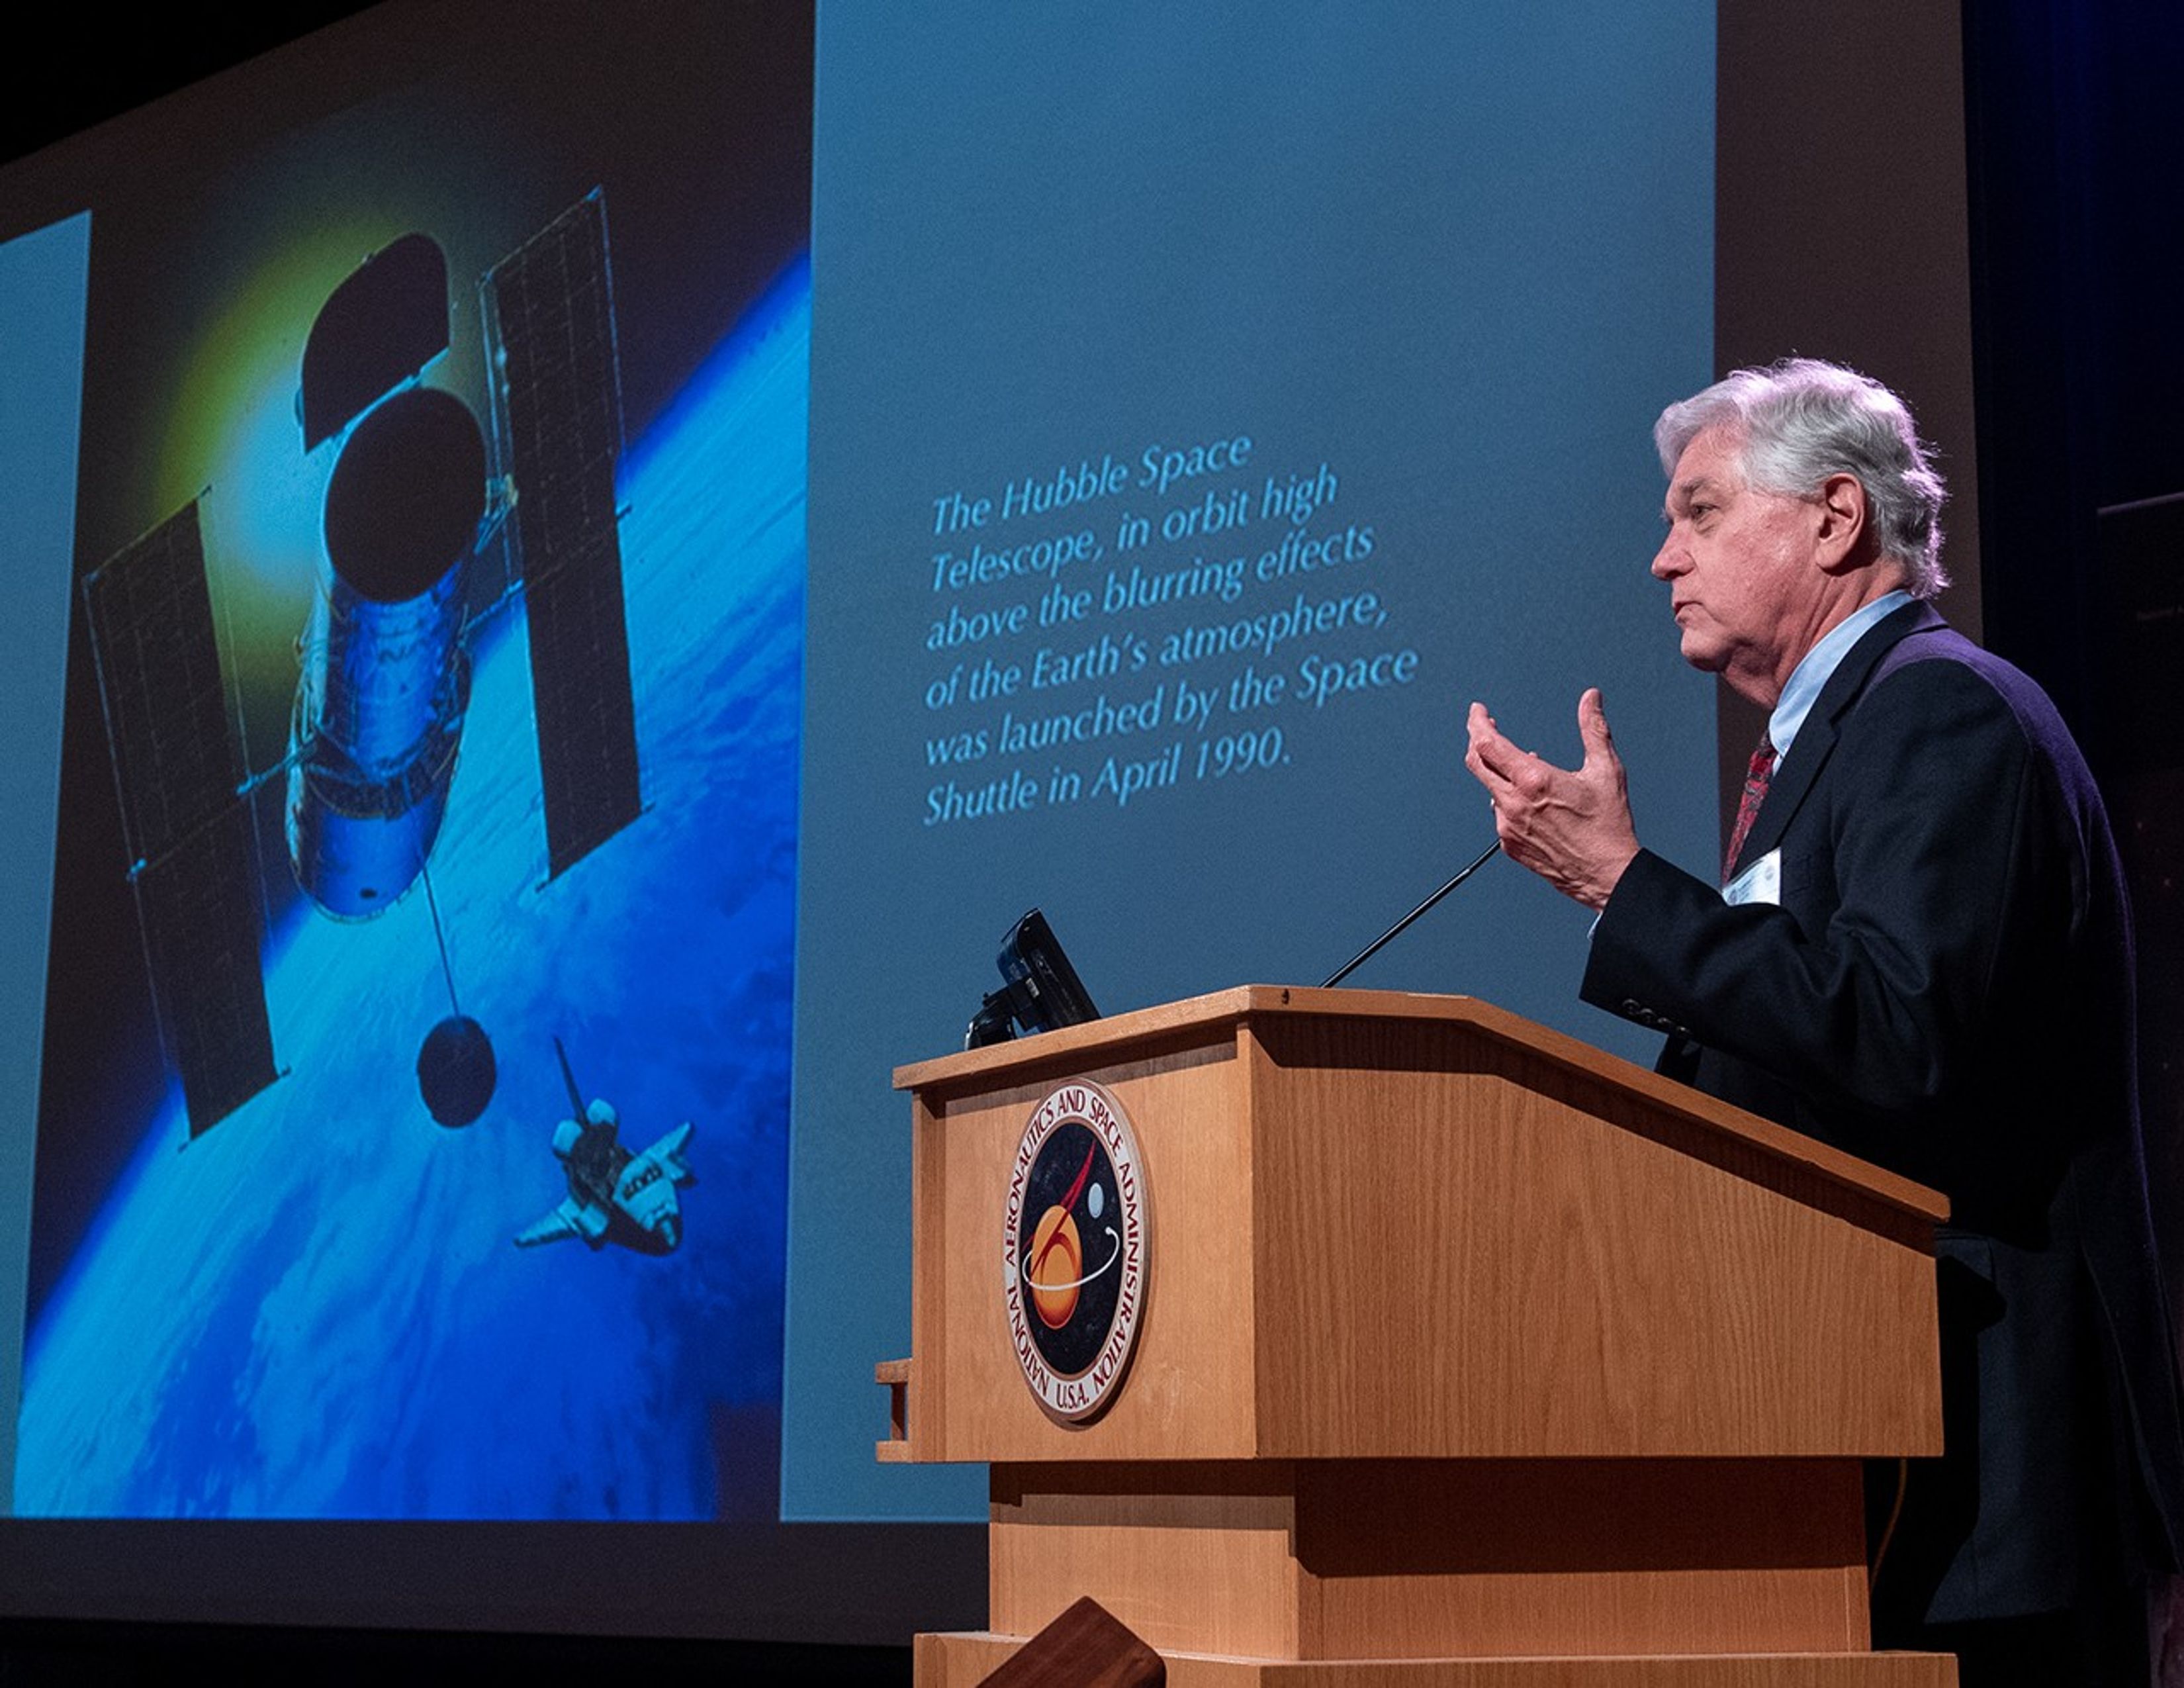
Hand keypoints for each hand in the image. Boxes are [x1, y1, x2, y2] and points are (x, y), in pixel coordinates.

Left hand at [1464, 689, 1639, 909]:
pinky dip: (1508, 800)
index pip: (1488, 744)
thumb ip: (1594, 728)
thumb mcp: (1606, 770)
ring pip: (1490, 790)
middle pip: (1477, 764)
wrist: (1606, 875)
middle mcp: (1513, 804)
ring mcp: (1507, 827)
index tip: (1478, 712)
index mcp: (1533, 781)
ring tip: (1524, 769)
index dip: (1478, 723)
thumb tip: (1591, 698)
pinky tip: (1529, 801)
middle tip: (1485, 728)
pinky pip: (1499, 814)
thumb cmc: (1609, 825)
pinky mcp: (1509, 846)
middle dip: (1477, 741)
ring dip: (1499, 773)